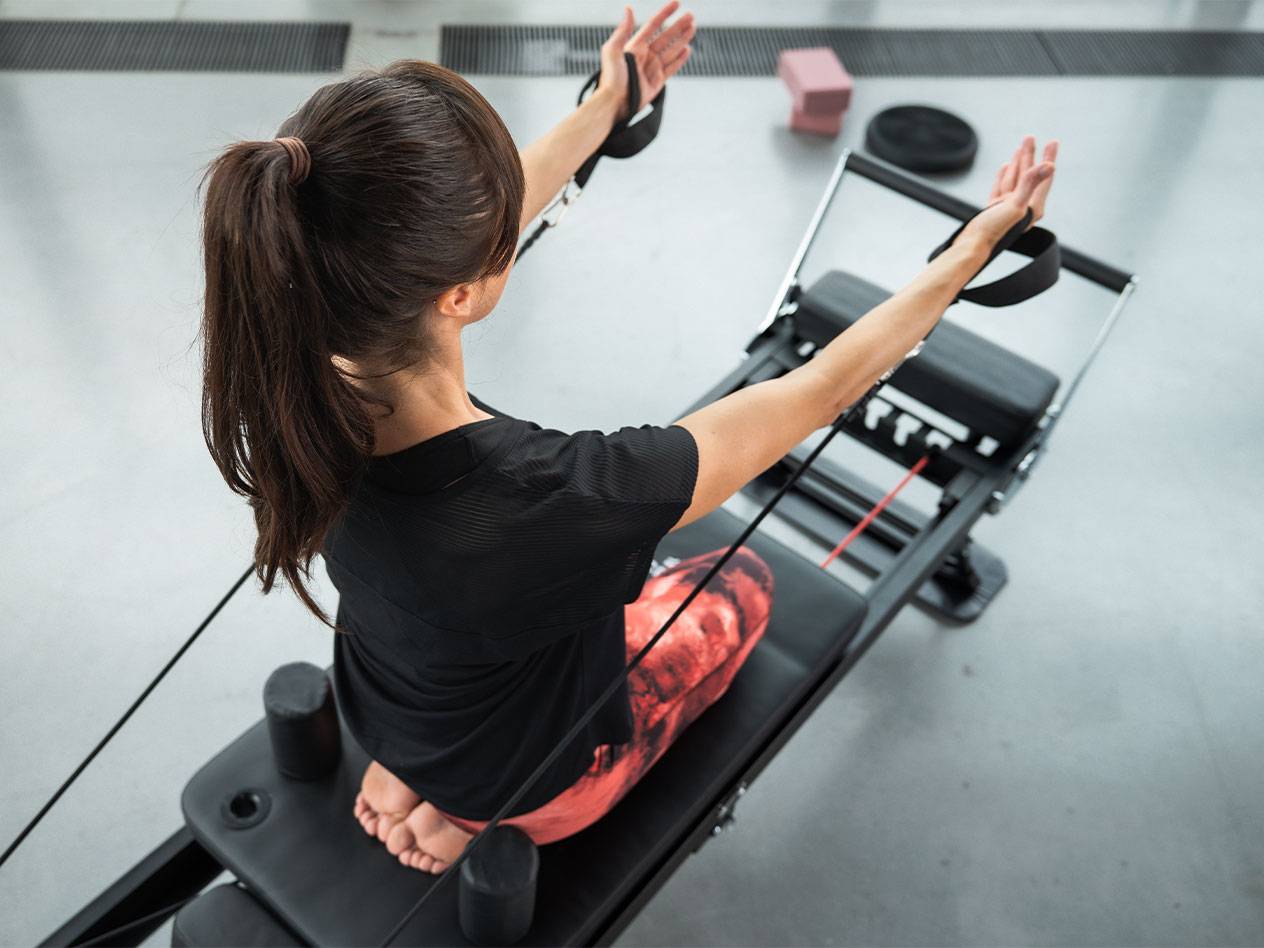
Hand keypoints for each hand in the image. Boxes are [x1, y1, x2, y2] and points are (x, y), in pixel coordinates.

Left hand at [597, 2, 694, 122]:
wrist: (614, 104)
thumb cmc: (611, 79)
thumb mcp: (612, 51)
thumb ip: (622, 30)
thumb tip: (629, 8)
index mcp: (635, 46)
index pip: (653, 25)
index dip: (665, 13)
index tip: (677, 3)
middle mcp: (645, 55)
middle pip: (666, 36)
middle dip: (678, 25)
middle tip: (691, 15)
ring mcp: (652, 68)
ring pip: (671, 50)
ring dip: (682, 39)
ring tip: (692, 28)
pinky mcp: (657, 82)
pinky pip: (671, 68)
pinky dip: (680, 59)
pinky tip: (687, 50)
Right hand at [958, 135, 1057, 251]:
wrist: (971, 246)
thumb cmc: (994, 230)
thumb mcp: (1015, 204)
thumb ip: (1031, 183)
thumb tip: (1050, 166)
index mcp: (1032, 206)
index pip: (1043, 177)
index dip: (1048, 158)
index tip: (1052, 142)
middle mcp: (1022, 206)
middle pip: (1029, 175)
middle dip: (1030, 155)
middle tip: (1030, 138)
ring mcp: (1007, 207)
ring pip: (1014, 179)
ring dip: (1017, 163)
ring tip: (1020, 148)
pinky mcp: (994, 209)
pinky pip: (1001, 187)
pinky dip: (1003, 175)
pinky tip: (1005, 167)